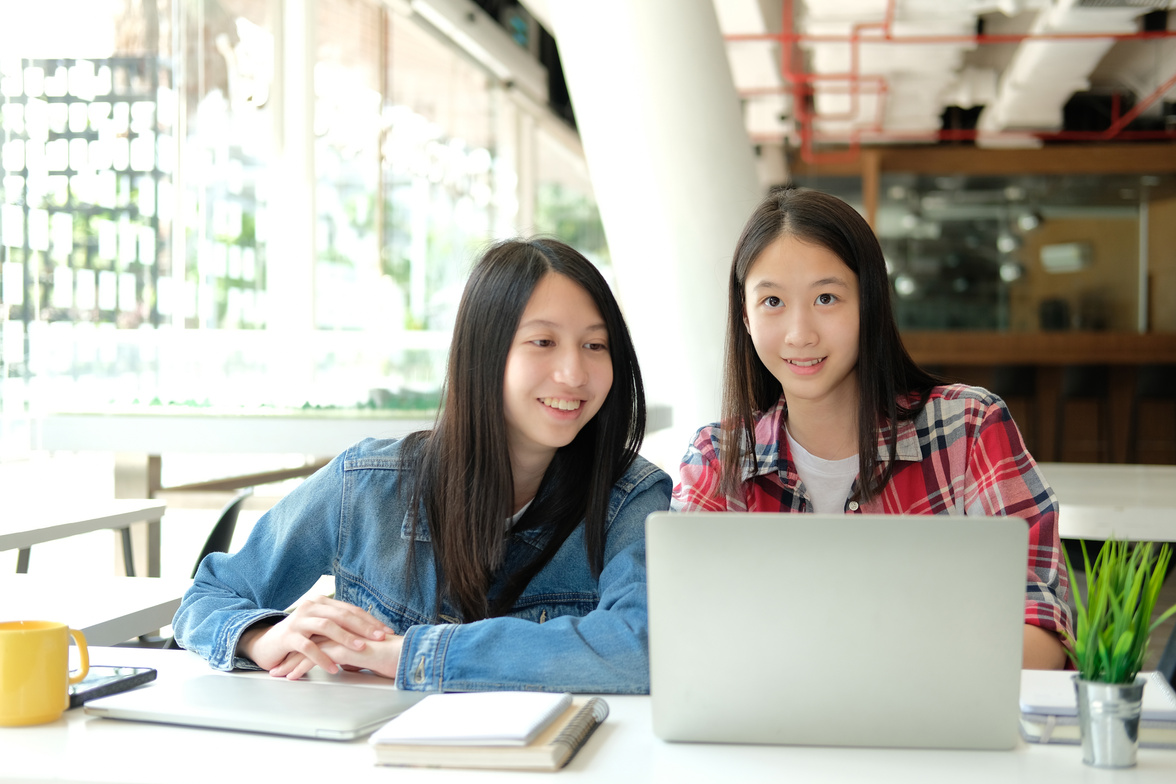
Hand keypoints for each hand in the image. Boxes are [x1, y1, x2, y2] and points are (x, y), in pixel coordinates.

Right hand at [237, 596, 394, 678]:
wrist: (266, 644)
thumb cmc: (299, 638)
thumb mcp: (321, 629)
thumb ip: (340, 627)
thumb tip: (370, 634)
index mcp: (322, 603)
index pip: (351, 610)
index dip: (369, 620)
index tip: (386, 631)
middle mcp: (311, 607)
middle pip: (342, 615)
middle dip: (364, 626)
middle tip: (380, 637)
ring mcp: (299, 621)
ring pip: (326, 626)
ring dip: (345, 638)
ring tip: (360, 649)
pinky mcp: (288, 637)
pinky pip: (308, 646)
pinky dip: (322, 658)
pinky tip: (334, 668)